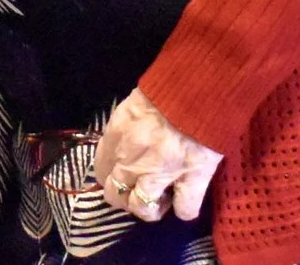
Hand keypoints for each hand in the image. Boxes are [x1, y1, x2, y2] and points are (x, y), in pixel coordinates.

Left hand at [94, 87, 221, 221]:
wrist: (198, 88)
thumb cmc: (165, 89)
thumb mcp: (133, 104)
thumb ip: (124, 128)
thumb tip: (122, 144)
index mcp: (116, 135)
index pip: (101, 168)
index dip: (111, 174)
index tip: (120, 172)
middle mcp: (132, 159)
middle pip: (114, 194)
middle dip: (124, 195)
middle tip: (138, 188)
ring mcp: (161, 173)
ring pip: (142, 209)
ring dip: (148, 208)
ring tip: (160, 198)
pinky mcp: (192, 180)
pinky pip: (184, 210)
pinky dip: (184, 209)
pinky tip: (186, 198)